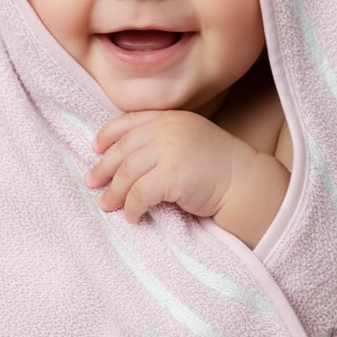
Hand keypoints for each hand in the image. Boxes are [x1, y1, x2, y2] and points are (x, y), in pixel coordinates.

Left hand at [85, 110, 289, 248]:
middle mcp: (168, 130)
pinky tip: (131, 217)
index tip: (95, 148)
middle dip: (104, 167)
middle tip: (91, 182)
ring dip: (113, 192)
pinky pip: (139, 194)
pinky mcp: (172, 176)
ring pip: (127, 173)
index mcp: (172, 118)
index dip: (108, 134)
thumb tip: (127, 160)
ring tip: (106, 204)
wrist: (245, 181)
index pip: (129, 121)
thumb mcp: (190, 139)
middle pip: (124, 149)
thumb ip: (163, 139)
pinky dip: (131, 208)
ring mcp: (170, 152)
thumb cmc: (219, 165)